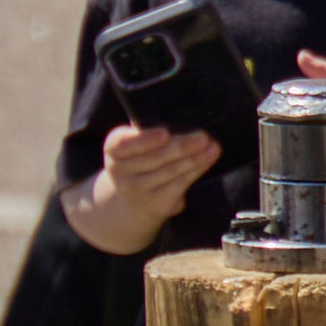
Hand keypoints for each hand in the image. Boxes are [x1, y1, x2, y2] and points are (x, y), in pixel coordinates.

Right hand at [70, 121, 216, 253]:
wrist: (134, 197)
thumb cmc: (141, 157)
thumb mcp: (137, 143)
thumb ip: (150, 133)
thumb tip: (182, 121)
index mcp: (113, 149)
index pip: (124, 143)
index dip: (145, 139)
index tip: (165, 133)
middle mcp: (119, 170)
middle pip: (154, 157)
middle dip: (182, 146)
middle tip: (203, 136)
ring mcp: (136, 190)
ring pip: (170, 171)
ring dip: (195, 159)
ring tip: (213, 148)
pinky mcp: (154, 204)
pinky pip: (179, 184)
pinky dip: (195, 171)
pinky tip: (207, 160)